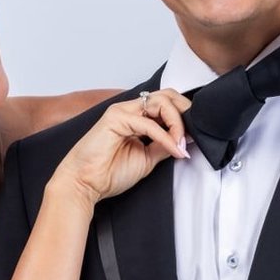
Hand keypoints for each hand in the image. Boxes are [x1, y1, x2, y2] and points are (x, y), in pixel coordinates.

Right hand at [52, 89, 191, 205]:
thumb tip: (186, 139)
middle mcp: (129, 110)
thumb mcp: (147, 158)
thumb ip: (164, 145)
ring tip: (181, 144)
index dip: (184, 116)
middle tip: (194, 133)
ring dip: (177, 123)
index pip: (167, 103)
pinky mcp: (115, 119)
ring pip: (160, 102)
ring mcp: (121, 111)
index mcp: (136, 117)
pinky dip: (165, 136)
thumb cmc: (108, 173)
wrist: (84, 185)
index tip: (195, 137)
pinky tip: (173, 149)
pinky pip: (149, 123)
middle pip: (167, 95)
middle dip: (185, 111)